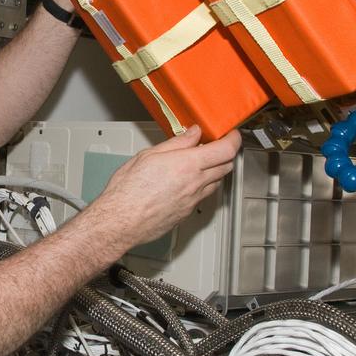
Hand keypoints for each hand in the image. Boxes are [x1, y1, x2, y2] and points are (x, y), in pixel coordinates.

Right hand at [86, 127, 240, 248]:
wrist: (121, 221)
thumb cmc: (128, 190)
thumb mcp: (148, 155)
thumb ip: (176, 143)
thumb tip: (192, 134)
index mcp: (187, 165)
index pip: (225, 150)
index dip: (233, 140)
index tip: (231, 134)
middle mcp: (195, 183)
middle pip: (226, 166)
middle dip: (226, 153)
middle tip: (216, 145)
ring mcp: (194, 200)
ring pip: (217, 182)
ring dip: (216, 170)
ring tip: (202, 162)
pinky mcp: (188, 212)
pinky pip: (204, 195)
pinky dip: (203, 185)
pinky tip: (189, 181)